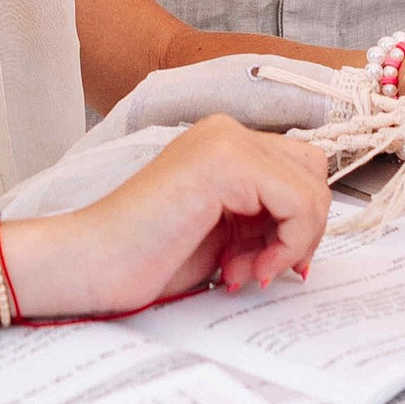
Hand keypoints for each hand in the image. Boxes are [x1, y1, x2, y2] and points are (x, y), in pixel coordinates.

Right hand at [4, 120, 331, 319]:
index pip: (299, 172)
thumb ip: (260, 219)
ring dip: (291, 243)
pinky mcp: (225, 162)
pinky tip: (244, 268)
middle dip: (299, 232)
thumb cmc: (142, 256)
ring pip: (312, 190)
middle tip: (257, 269)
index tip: (271, 264)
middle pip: (314, 175)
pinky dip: (287, 245)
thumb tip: (310, 231)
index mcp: (221, 143)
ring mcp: (225, 141)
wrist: (90, 264)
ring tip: (244, 271)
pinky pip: (298, 203)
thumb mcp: (220, 233)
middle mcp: (226, 131)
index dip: (298, 224)